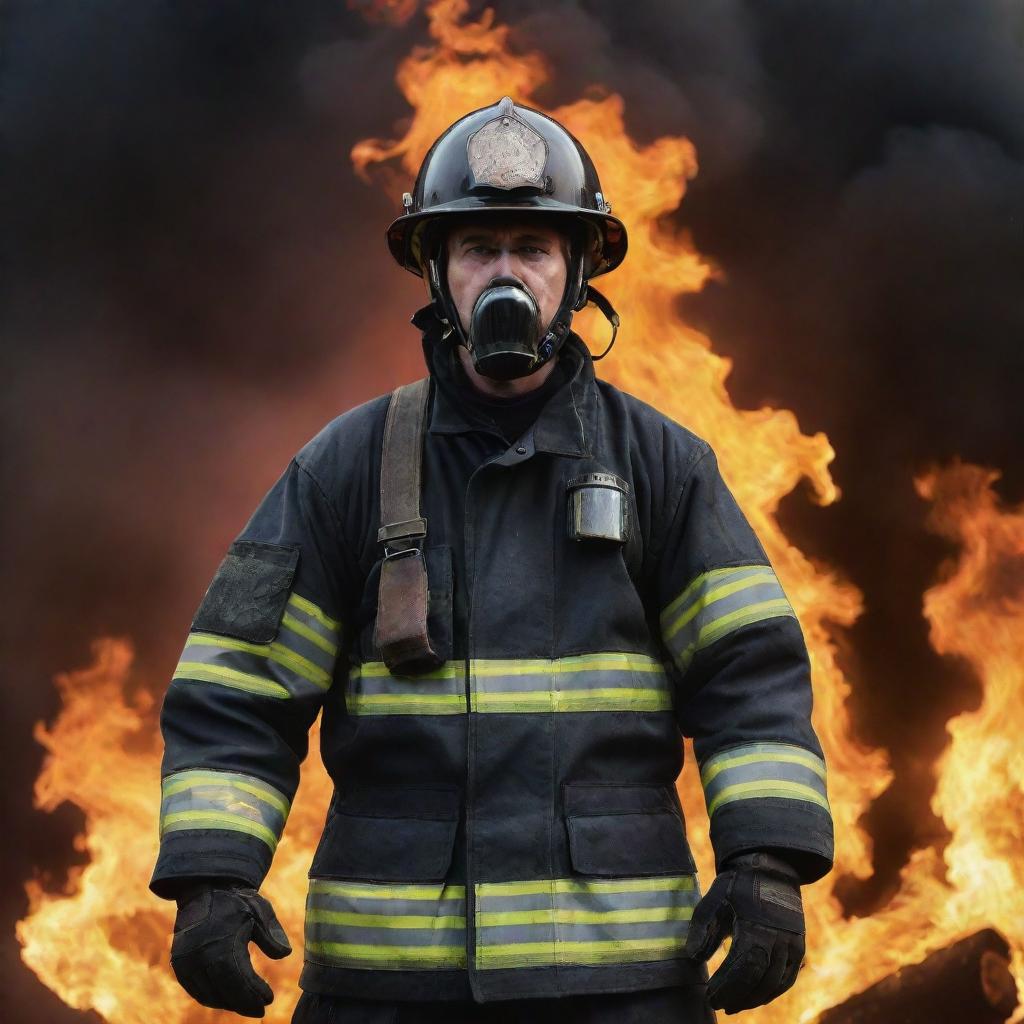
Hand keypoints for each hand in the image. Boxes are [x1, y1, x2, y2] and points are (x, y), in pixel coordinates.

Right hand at [170, 884, 291, 1017]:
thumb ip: (271, 934)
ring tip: (246, 1005)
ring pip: (208, 993)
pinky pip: (194, 988)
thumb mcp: (259, 911)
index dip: (254, 993)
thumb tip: (285, 955)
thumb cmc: (235, 900)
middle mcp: (201, 955)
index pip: (239, 979)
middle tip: (259, 1011)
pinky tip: (226, 999)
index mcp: (221, 943)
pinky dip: (210, 997)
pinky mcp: (179, 962)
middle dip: (243, 1003)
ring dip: (227, 1003)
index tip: (269, 999)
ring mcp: (186, 960)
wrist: (204, 887)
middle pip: (224, 991)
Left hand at [683, 850, 805, 1014]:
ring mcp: (792, 945)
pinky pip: (787, 978)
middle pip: (758, 981)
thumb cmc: (737, 886)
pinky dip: (771, 992)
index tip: (709, 997)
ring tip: (733, 1006)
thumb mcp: (714, 899)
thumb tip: (692, 958)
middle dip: (737, 997)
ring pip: (774, 983)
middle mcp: (778, 939)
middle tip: (718, 1005)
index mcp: (755, 927)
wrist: (770, 869)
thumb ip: (703, 929)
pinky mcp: (798, 947)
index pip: (740, 968)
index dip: (725, 987)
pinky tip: (755, 997)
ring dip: (753, 999)